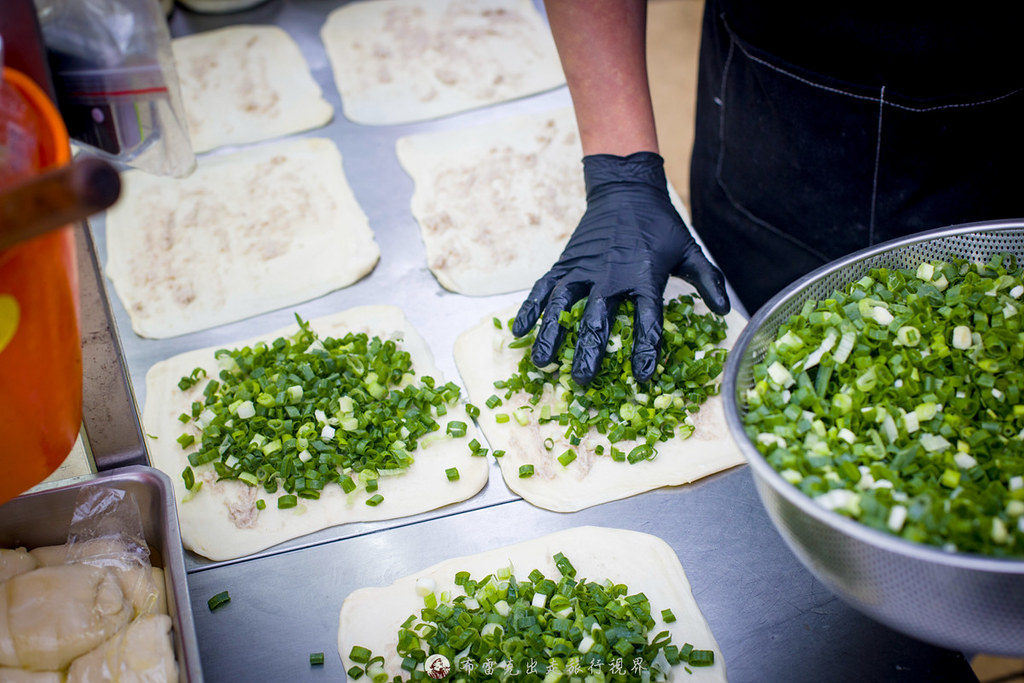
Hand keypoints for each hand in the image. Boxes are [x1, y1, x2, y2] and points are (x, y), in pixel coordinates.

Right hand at [512, 152, 729, 384]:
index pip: (646, 321)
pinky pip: (543, 288)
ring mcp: (583, 269)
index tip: (642, 378)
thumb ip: (708, 281)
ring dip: (551, 335)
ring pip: (561, 305)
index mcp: (643, 276)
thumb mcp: (689, 250)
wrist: (626, 189)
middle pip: (596, 320)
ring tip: (543, 364)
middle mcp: (610, 275)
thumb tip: (724, 313)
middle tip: (582, 382)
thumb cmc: (659, 224)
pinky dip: (529, 308)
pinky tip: (519, 331)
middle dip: (588, 353)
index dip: (645, 351)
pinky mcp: (565, 263)